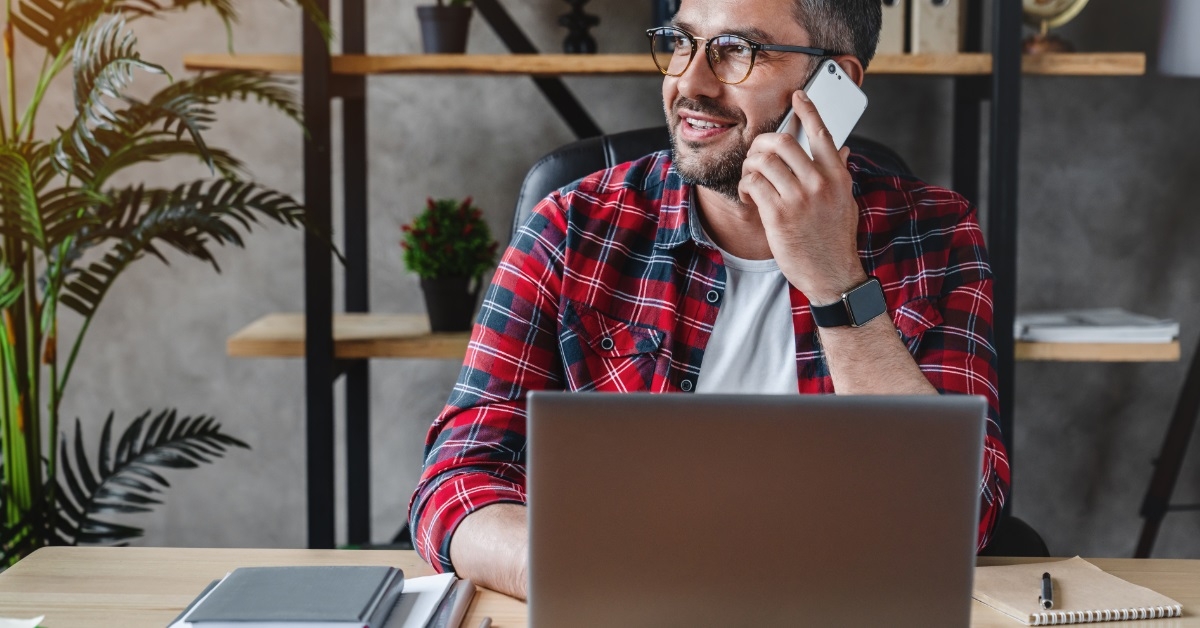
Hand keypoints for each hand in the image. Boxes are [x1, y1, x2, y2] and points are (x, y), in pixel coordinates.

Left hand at [738, 90, 865, 303]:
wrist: (832, 275)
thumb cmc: (835, 240)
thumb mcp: (846, 203)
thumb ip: (840, 174)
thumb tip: (841, 148)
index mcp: (837, 177)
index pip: (822, 133)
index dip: (808, 110)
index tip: (798, 96)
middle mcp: (820, 183)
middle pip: (783, 142)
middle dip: (762, 143)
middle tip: (757, 153)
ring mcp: (799, 199)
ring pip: (763, 161)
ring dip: (750, 165)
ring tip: (751, 178)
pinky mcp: (779, 215)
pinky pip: (753, 185)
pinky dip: (746, 186)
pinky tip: (750, 195)